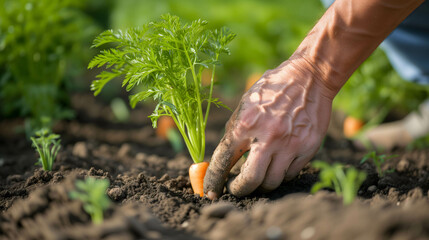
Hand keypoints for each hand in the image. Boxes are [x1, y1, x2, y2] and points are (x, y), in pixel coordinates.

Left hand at [204, 58, 334, 198]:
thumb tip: (225, 159)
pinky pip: (291, 173)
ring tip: (259, 175)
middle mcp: (268, 137)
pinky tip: (278, 163)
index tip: (210, 192)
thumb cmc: (272, 89)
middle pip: (251, 180)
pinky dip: (281, 173)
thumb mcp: (246, 104)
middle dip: (240, 189)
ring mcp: (290, 144)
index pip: (223, 161)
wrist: (309, 77)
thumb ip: (235, 131)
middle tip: (237, 188)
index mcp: (245, 124)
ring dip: (262, 183)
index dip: (214, 180)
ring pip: (272, 181)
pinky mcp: (308, 148)